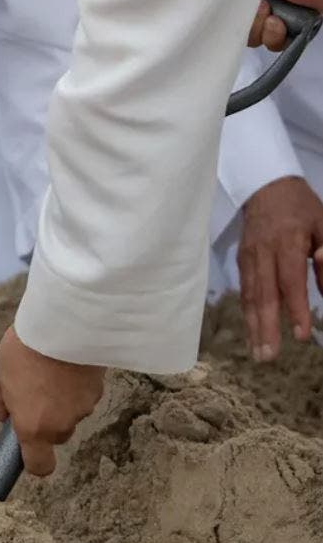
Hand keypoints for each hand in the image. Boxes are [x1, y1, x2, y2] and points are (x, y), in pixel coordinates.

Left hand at [0, 326, 104, 477]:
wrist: (64, 325)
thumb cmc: (24, 351)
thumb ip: (1, 401)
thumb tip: (4, 417)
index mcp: (34, 426)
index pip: (40, 465)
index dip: (35, 462)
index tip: (28, 448)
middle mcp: (62, 425)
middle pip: (56, 434)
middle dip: (47, 419)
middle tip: (34, 390)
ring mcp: (84, 409)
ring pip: (72, 413)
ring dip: (62, 400)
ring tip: (50, 369)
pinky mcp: (99, 391)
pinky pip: (84, 395)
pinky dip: (76, 386)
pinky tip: (67, 363)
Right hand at [238, 175, 322, 360]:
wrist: (265, 186)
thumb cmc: (302, 209)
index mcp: (288, 242)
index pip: (290, 281)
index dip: (295, 308)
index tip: (300, 335)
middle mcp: (263, 252)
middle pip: (263, 294)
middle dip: (266, 327)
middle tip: (269, 356)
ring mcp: (248, 257)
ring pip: (249, 295)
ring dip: (253, 326)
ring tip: (259, 353)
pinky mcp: (241, 260)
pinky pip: (244, 290)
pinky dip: (247, 313)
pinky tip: (252, 331)